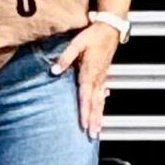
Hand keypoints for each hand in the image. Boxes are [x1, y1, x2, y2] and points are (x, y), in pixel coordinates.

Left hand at [51, 22, 119, 138]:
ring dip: (99, 117)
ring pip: (100, 102)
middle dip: (94, 121)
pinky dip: (102, 106)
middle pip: (95, 104)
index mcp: (89, 72)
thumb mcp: (77, 43)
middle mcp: (97, 78)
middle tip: (93, 135)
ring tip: (98, 130)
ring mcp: (102, 78)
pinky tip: (102, 112)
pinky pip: (102, 95)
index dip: (85, 112)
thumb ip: (65, 58)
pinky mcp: (103, 76)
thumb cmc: (93, 35)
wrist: (110, 29)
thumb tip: (54, 70)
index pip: (85, 96)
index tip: (84, 125)